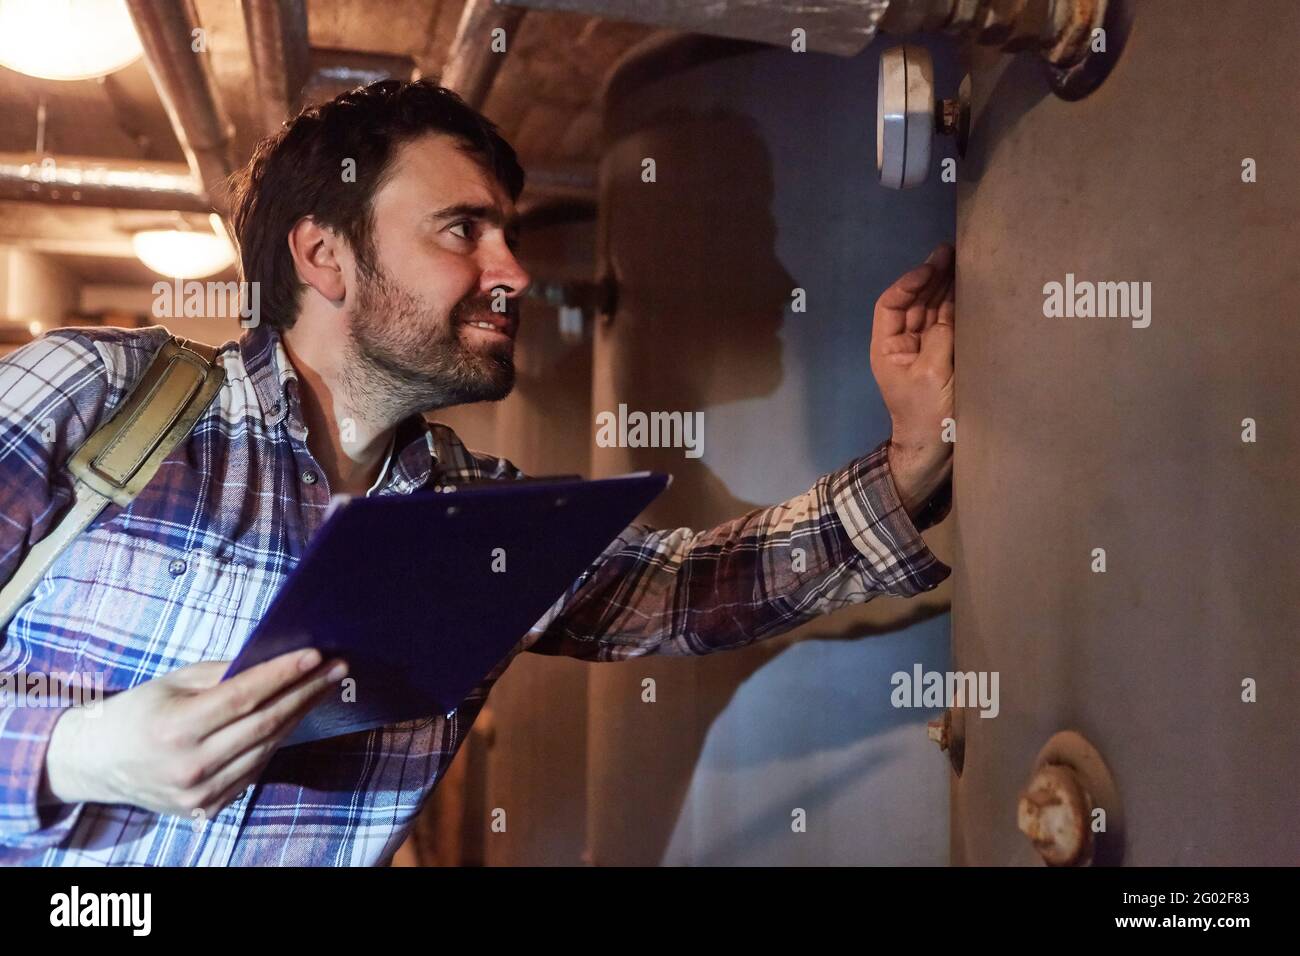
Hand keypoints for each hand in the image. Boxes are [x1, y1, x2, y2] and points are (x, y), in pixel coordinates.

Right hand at [43, 649, 347, 818]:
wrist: (97, 763)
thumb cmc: (137, 712)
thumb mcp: (172, 683)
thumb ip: (222, 674)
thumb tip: (274, 660)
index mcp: (175, 729)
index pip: (244, 697)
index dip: (283, 675)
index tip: (316, 655)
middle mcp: (189, 766)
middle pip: (265, 724)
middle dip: (306, 692)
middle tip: (338, 669)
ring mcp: (200, 794)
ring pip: (266, 749)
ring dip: (299, 716)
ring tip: (323, 689)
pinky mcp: (207, 808)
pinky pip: (254, 770)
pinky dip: (276, 742)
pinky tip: (293, 718)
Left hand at [869, 243, 955, 517]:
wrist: (932, 452)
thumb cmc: (925, 416)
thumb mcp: (933, 374)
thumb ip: (941, 337)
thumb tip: (952, 306)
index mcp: (887, 347)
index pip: (891, 304)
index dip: (909, 282)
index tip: (931, 267)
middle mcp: (903, 345)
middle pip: (914, 302)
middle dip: (931, 277)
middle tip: (952, 252)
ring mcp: (924, 351)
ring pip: (932, 311)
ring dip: (946, 288)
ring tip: (964, 263)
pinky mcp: (943, 359)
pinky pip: (947, 327)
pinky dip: (957, 308)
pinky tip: (970, 291)